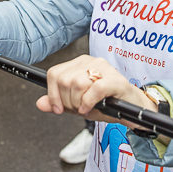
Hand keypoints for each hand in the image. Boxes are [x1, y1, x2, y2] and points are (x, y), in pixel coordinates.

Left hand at [36, 55, 155, 126]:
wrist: (132, 109)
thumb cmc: (107, 104)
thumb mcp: (78, 105)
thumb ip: (59, 103)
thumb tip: (40, 103)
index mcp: (80, 64)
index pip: (54, 73)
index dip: (52, 94)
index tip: (58, 108)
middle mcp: (90, 62)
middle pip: (63, 80)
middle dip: (66, 101)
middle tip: (78, 108)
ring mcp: (103, 68)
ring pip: (77, 83)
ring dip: (78, 102)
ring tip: (87, 107)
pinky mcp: (115, 80)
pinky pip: (94, 89)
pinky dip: (88, 102)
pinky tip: (90, 108)